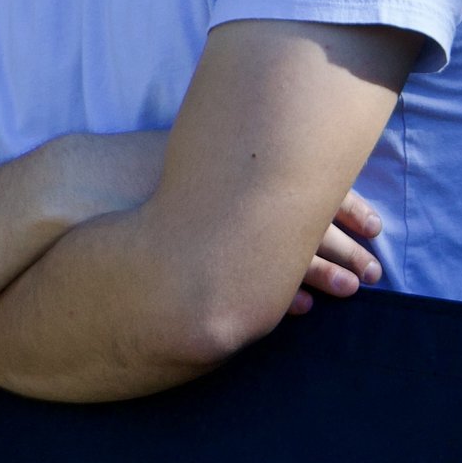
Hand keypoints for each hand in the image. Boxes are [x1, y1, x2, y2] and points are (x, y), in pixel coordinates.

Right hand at [54, 136, 382, 314]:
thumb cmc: (136, 168)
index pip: (313, 183)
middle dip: (349, 248)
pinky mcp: (210, 261)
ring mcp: (227, 231)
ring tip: (354, 291)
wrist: (84, 189)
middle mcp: (240, 195)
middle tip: (377, 269)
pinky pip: (261, 281)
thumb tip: (274, 159)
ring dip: (327, 274)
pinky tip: (305, 309)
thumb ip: (232, 158)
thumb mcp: (194, 153)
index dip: (348, 206)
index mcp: (243, 165)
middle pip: (314, 222)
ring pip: (294, 254)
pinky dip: (287, 294)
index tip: (375, 223)